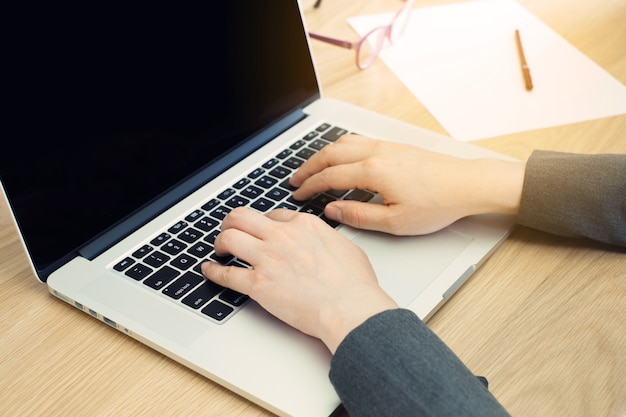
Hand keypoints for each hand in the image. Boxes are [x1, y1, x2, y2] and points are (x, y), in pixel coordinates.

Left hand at [201, 207, 397, 353]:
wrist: (349, 308)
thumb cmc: (354, 284)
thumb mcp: (347, 246)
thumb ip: (328, 238)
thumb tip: (324, 240)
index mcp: (304, 225)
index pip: (272, 214)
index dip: (263, 222)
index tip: (260, 230)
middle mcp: (282, 236)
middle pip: (242, 217)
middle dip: (231, 222)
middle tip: (230, 230)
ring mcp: (268, 259)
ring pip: (229, 238)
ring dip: (220, 242)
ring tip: (219, 249)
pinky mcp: (258, 284)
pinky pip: (226, 274)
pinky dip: (213, 271)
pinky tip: (209, 270)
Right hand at [290, 135, 524, 234]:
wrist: (467, 184)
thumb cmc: (437, 204)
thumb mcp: (395, 222)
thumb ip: (359, 216)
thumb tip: (333, 210)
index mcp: (373, 171)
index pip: (329, 176)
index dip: (309, 186)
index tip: (298, 195)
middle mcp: (376, 153)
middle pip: (330, 153)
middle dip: (308, 166)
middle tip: (295, 179)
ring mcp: (386, 146)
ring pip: (343, 142)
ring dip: (323, 154)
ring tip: (313, 167)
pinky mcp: (395, 146)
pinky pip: (358, 140)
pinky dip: (340, 148)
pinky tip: (342, 157)